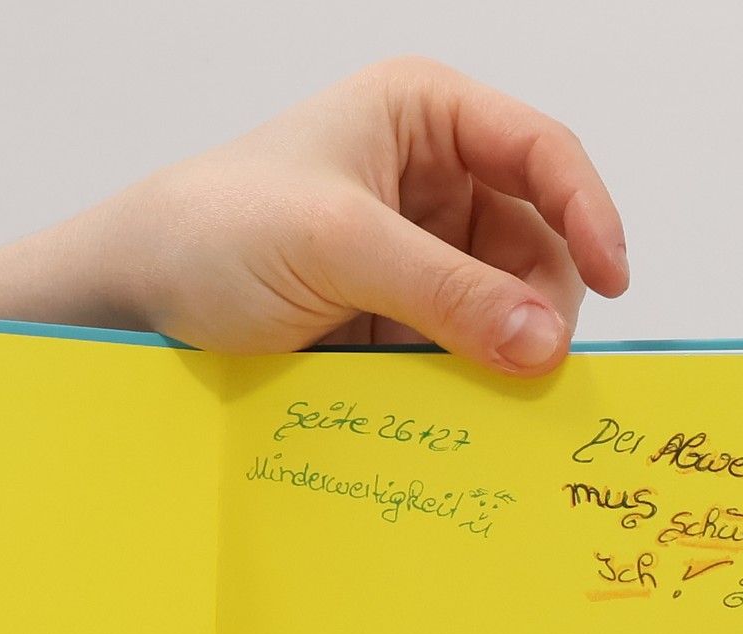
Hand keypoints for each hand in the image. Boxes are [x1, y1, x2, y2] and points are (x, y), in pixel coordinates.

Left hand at [0, 58, 627, 376]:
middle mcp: (429, 178)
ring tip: (481, 397)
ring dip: (497, 352)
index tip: (612, 281)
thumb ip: (446, 294)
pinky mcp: (387, 320)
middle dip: (536, 303)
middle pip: (531, 242)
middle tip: (531, 370)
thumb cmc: (214, 231)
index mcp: (424, 115)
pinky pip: (453, 350)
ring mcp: (410, 254)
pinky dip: (460, 380)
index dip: (587, 213)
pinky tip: (451, 410)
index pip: (541, 153)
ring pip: (498, 306)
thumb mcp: (337, 247)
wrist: (130, 298)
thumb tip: (544, 345)